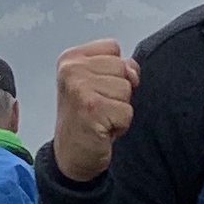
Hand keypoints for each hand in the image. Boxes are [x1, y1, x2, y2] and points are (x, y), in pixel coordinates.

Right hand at [52, 40, 138, 183]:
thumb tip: (132, 70)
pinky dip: (120, 125)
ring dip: (120, 109)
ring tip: (101, 117)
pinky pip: (127, 111)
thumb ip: (116, 68)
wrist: (71, 155)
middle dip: (118, 91)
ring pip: (127, 89)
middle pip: (122, 68)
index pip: (113, 48)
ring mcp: (80, 88)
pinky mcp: (92, 108)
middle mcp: (71, 69)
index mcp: (70, 58)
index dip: (114, 71)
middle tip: (99, 107)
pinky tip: (103, 129)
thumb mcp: (96, 84)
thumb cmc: (85, 118)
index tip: (98, 89)